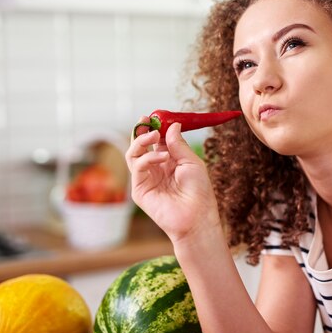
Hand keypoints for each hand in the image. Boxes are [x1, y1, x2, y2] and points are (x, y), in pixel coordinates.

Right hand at [125, 119, 219, 242]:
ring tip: (153, 135)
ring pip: (133, 154)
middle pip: (141, 145)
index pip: (156, 141)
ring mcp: (146, 178)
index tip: (154, 116)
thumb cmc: (198, 191)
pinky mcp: (140, 189)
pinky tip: (162, 157)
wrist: (196, 216)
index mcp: (169, 161)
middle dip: (141, 131)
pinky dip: (148, 158)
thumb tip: (172, 125)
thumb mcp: (191, 162)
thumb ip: (178, 144)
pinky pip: (137, 167)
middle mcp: (156, 168)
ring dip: (141, 141)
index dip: (154, 127)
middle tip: (146, 120)